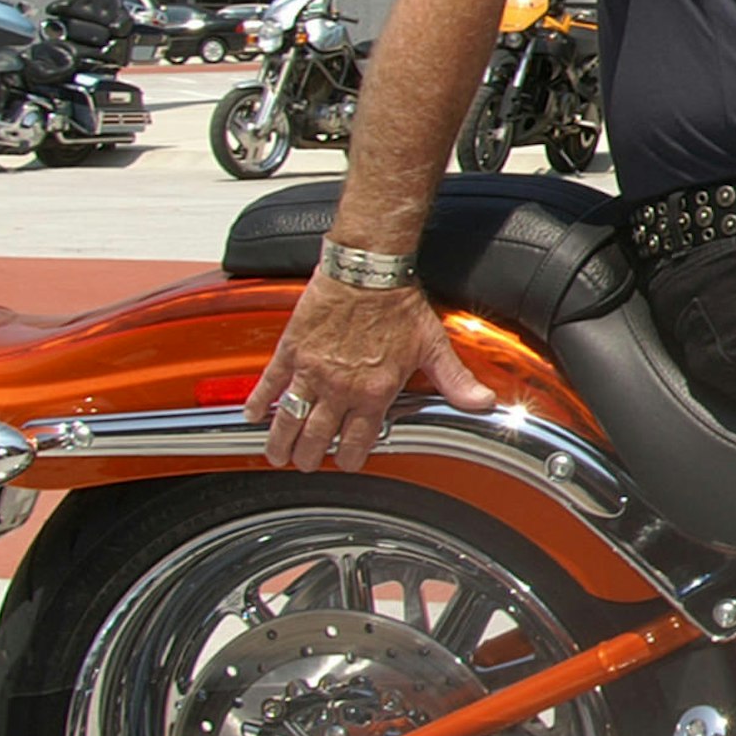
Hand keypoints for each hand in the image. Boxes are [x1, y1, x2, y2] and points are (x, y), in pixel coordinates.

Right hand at [246, 275, 501, 471]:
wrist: (368, 270)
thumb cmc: (400, 304)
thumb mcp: (434, 345)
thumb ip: (455, 380)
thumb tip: (483, 402)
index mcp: (374, 392)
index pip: (358, 440)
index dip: (350, 457)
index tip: (346, 462)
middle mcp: (340, 388)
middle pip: (318, 436)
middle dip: (311, 457)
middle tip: (306, 465)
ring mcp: (311, 371)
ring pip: (290, 418)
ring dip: (281, 441)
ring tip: (276, 455)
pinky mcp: (291, 350)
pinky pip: (269, 383)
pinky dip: (259, 402)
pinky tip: (252, 416)